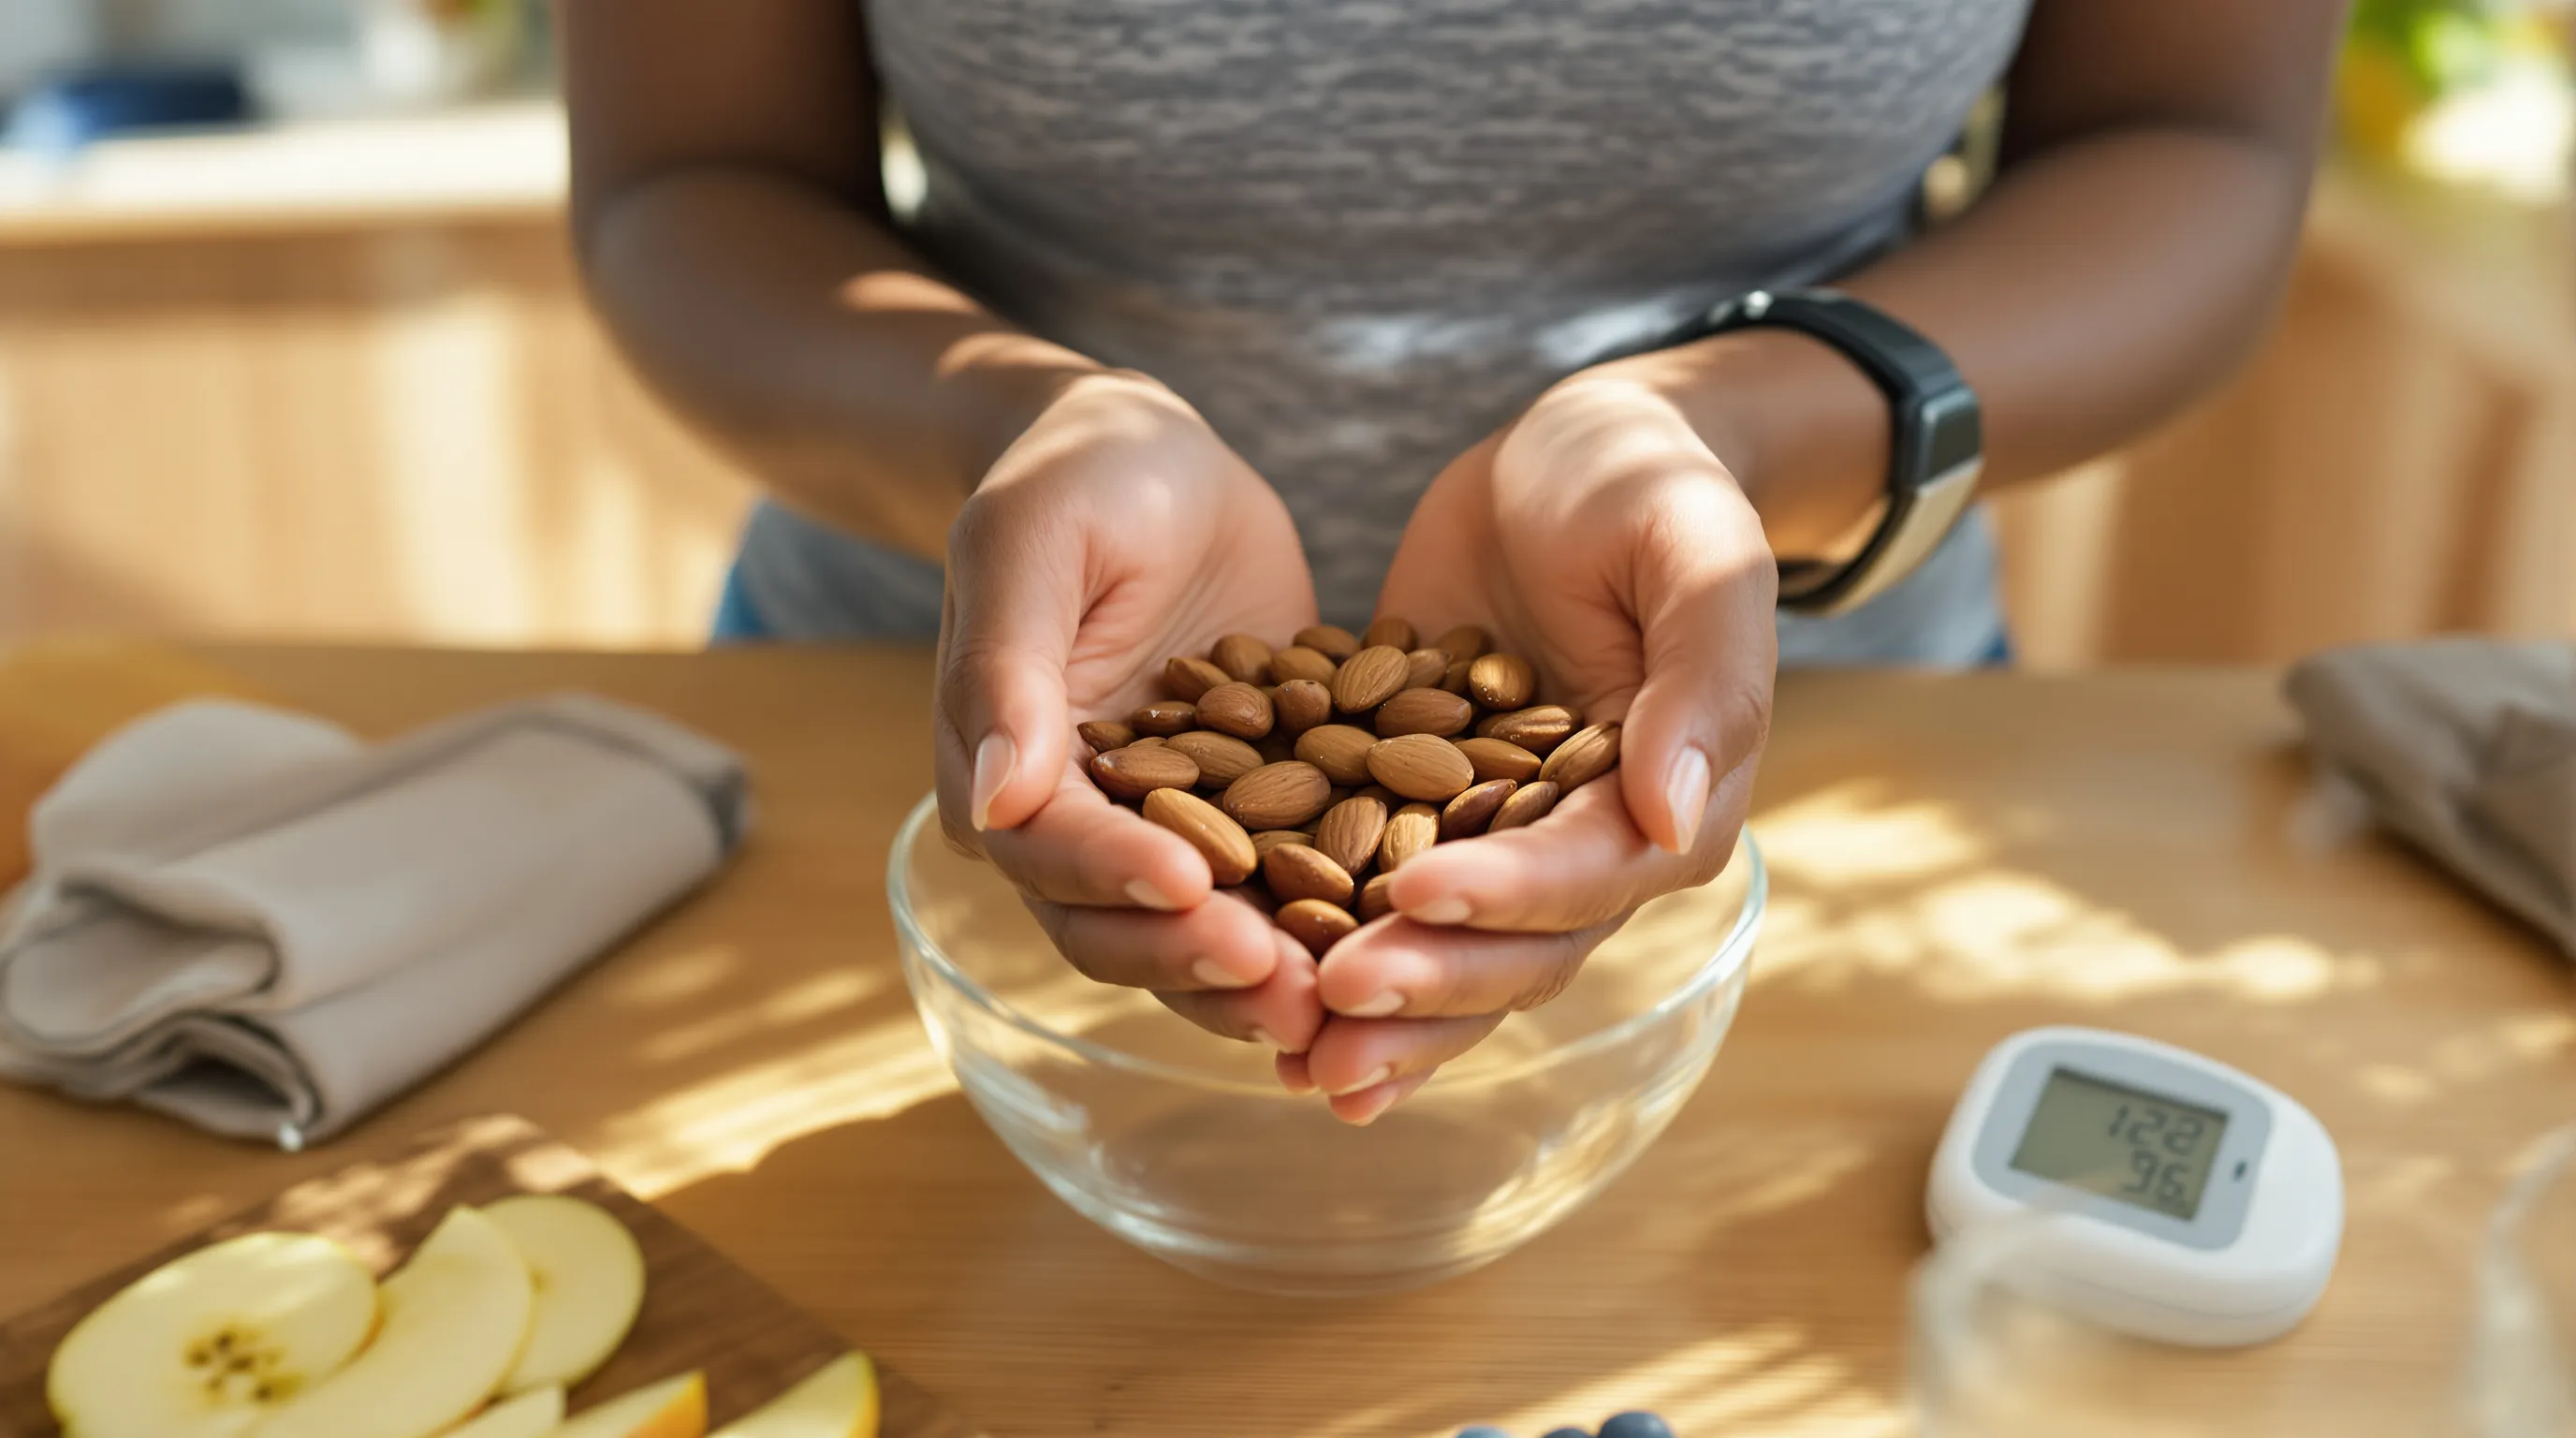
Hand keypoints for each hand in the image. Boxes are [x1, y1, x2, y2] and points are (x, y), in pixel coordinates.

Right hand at [934, 372, 1327, 1051]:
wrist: (1155, 461)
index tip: (1194, 891)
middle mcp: (1082, 830)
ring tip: (1352, 995)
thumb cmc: (1077, 478)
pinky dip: (1342, 917)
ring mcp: (1173, 832)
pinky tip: (1412, 938)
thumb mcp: (1031, 541)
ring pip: (1212, 932)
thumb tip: (996, 804)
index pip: (1055, 852)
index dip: (1120, 879)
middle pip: (1127, 928)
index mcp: (1004, 777)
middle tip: (1295, 990)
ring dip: (1276, 972)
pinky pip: (1295, 882)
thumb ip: (1008, 668)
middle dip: (1206, 963)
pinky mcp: (1256, 817)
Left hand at [1284, 369, 1777, 1121]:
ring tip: (1292, 1059)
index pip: (1586, 875)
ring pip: (1445, 958)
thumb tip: (1672, 813)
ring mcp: (1498, 844)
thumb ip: (1704, 677)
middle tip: (1328, 1007)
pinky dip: (1324, 957)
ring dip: (1377, 1017)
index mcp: (1670, 801)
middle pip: (1515, 952)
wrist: (1566, 458)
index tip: (1409, 895)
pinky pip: (1370, 902)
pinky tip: (1255, 1006)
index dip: (1503, 896)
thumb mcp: (1697, 550)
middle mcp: (1587, 848)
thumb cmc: (1649, 485)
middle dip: (1425, 986)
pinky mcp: (1418, 819)